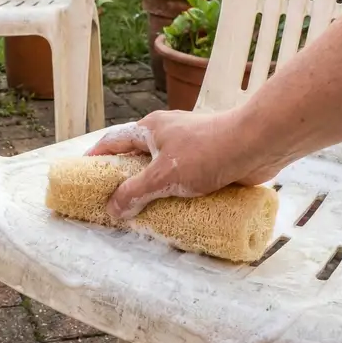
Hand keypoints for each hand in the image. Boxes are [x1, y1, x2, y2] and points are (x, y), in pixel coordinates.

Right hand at [85, 110, 284, 218]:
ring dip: (152, 190)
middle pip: (136, 157)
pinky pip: (184, 179)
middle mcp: (167, 134)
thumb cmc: (207, 152)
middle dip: (124, 179)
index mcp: (150, 129)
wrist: (258, 144)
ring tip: (140, 213)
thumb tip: (113, 209)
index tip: (83, 173)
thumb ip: (135, 192)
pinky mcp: (209, 160)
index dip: (96, 156)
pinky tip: (174, 211)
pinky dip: (175, 194)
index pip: (113, 141)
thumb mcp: (163, 175)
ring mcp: (189, 147)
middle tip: (111, 201)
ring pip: (162, 170)